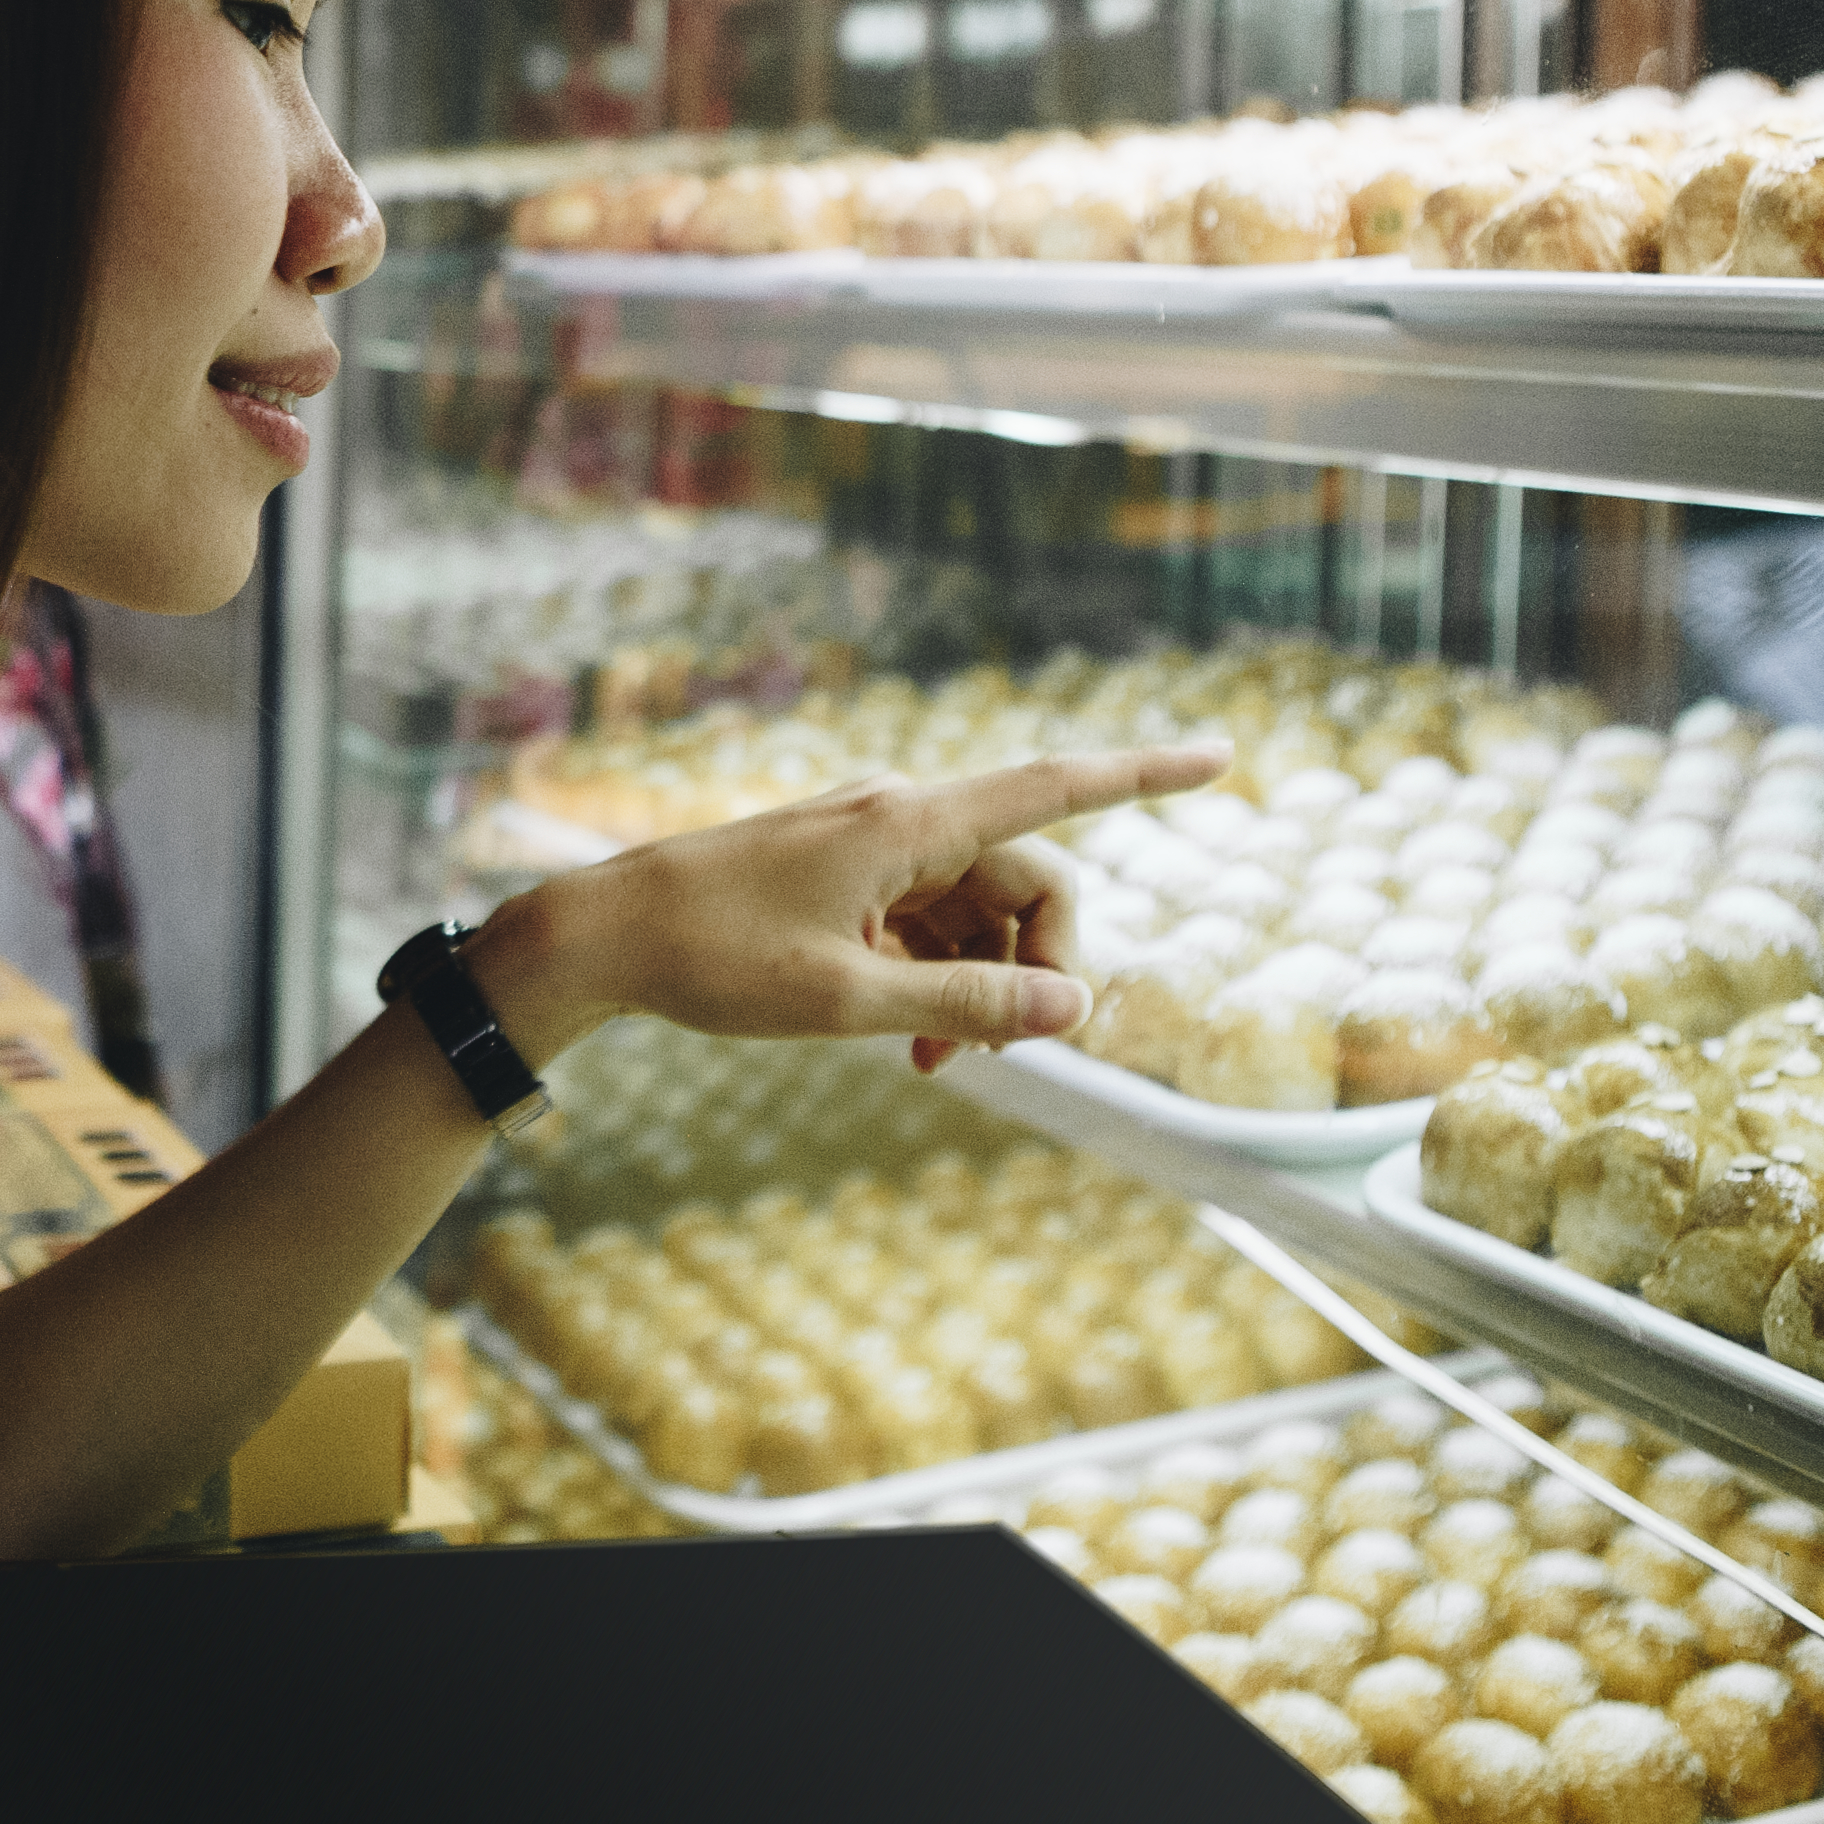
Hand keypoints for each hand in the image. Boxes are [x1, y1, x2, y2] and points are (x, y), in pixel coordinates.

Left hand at [472, 743, 1228, 1075]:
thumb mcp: (848, 999)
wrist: (603, 937)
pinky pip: (932, 923)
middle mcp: (900, 820)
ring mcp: (873, 849)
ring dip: (989, 987)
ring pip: (981, 911)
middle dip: (1043, 966)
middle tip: (1009, 1054)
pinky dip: (943, 980)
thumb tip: (1076, 1010)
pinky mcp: (847, 880)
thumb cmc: (714, 959)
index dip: (1142, 773)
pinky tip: (923, 1049)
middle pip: (1028, 880)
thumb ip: (966, 1003)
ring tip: (949, 1067)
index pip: (1053, 787)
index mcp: (907, 823)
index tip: (1220, 755)